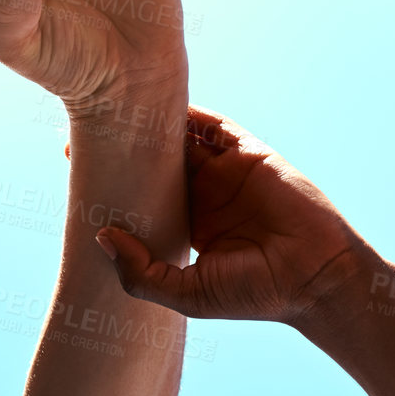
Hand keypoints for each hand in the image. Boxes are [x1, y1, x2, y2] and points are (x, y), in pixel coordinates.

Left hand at [95, 108, 371, 329]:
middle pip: (158, 164)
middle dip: (126, 150)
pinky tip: (160, 102)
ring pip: (183, 141)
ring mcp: (228, 174)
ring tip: (115, 110)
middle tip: (83, 136)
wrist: (315, 276)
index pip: (146, 197)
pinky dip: (190, 113)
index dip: (117, 184)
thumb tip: (101, 235)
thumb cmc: (255, 294)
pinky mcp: (250, 156)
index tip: (79, 172)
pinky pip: (216, 127)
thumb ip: (141, 271)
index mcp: (191, 229)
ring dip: (154, 126)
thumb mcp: (187, 294)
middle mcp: (207, 197)